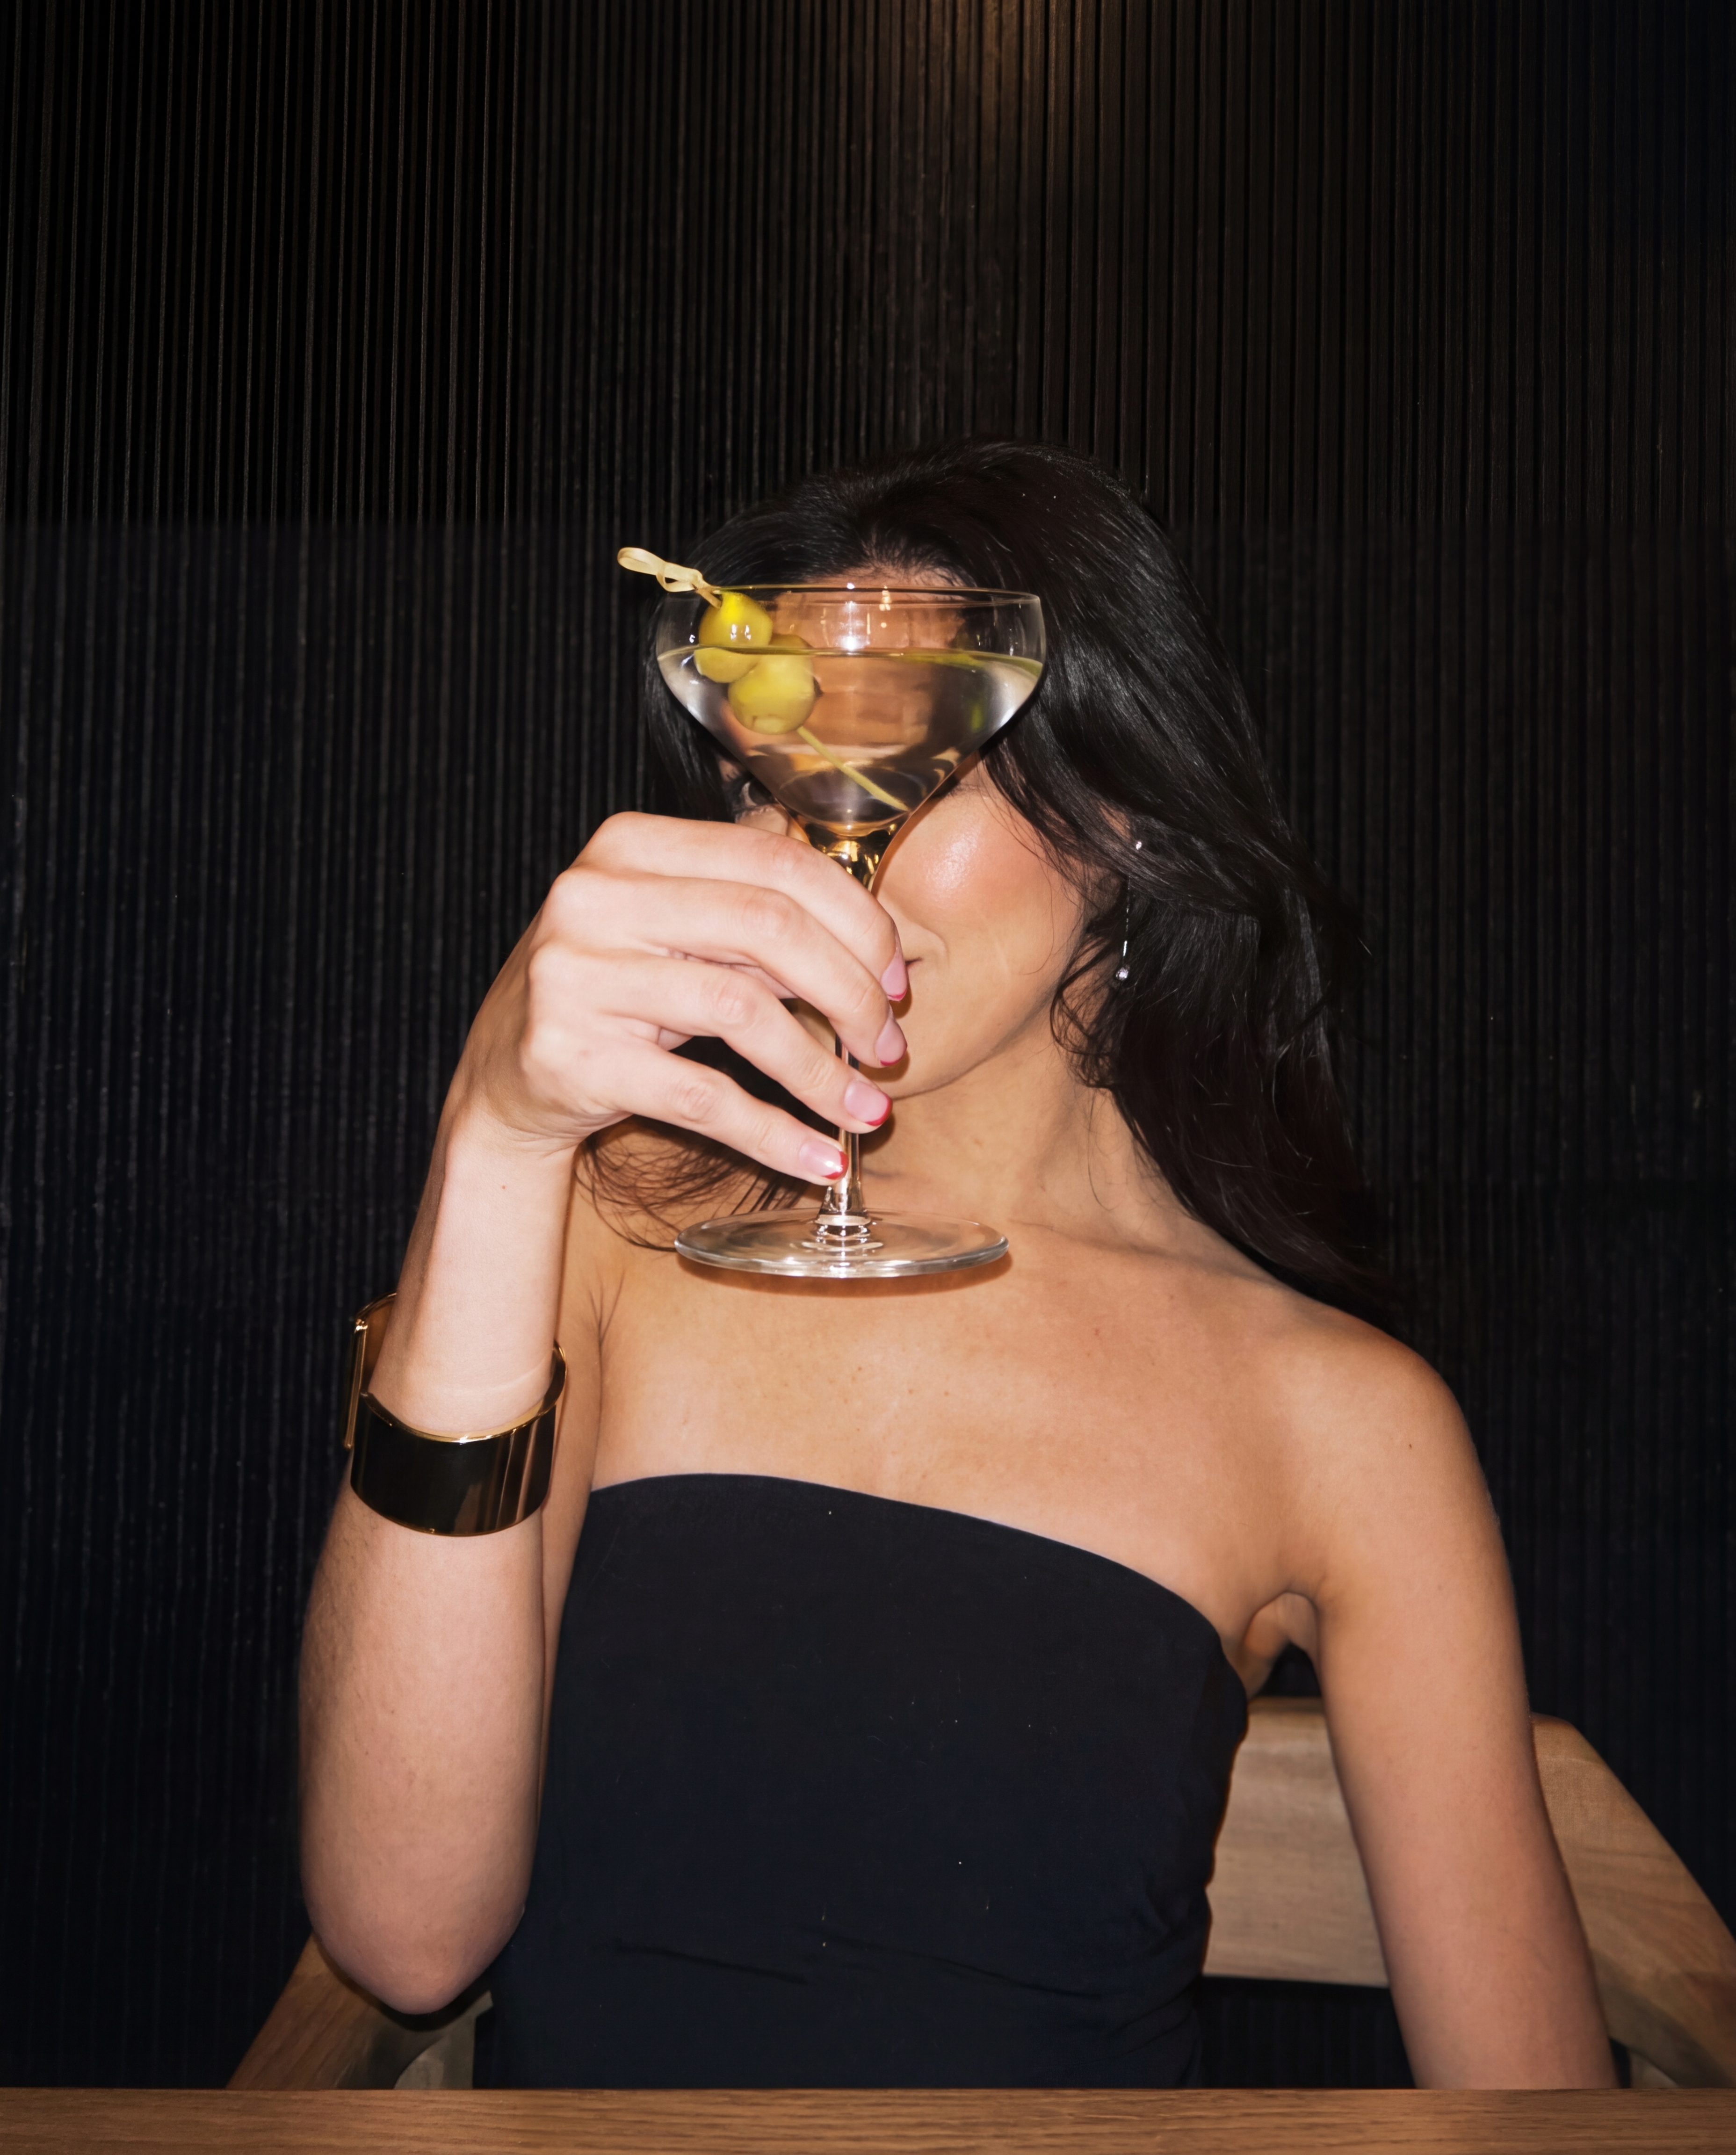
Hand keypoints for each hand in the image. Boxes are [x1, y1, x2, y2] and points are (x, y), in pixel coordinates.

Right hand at [448, 813, 908, 1181]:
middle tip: (890, 1046)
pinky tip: (819, 1158)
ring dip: (823, 1072)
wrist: (506, 1074)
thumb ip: (750, 908)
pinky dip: (774, 1134)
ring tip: (867, 1108)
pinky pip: (703, 1099)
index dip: (856, 922)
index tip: (898, 978)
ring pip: (743, 1015)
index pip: (775, 864)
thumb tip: (872, 931)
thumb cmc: (612, 992)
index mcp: (630, 847)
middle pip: (769, 929)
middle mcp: (595, 899)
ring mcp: (578, 977)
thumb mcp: (669, 927)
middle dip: (853, 993)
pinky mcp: (574, 1059)